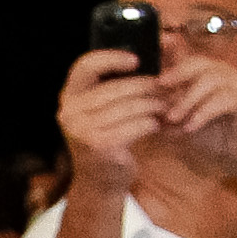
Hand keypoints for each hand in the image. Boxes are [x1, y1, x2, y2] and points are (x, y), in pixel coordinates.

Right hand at [56, 49, 160, 190]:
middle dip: (147, 86)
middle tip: (167, 87)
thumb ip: (113, 86)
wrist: (99, 181)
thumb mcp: (101, 110)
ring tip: (167, 106)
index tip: (136, 60)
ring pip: (131, 106)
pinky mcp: (100, 145)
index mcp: (69, 97)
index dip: (111, 58)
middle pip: (116, 87)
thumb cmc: (107, 138)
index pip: (85, 66)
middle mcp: (70, 112)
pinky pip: (137, 125)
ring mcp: (83, 130)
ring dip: (155, 105)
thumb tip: (148, 56)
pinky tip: (156, 125)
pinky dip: (152, 123)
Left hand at [156, 53, 236, 194]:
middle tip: (159, 86)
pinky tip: (190, 127)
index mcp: (202, 74)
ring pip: (209, 80)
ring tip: (172, 118)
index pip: (184, 57)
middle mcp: (219, 73)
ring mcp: (234, 85)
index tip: (156, 46)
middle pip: (197, 62)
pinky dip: (203, 113)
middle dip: (176, 73)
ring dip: (187, 99)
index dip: (170, 48)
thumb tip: (138, 110)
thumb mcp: (180, 121)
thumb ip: (163, 112)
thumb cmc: (209, 131)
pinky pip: (223, 100)